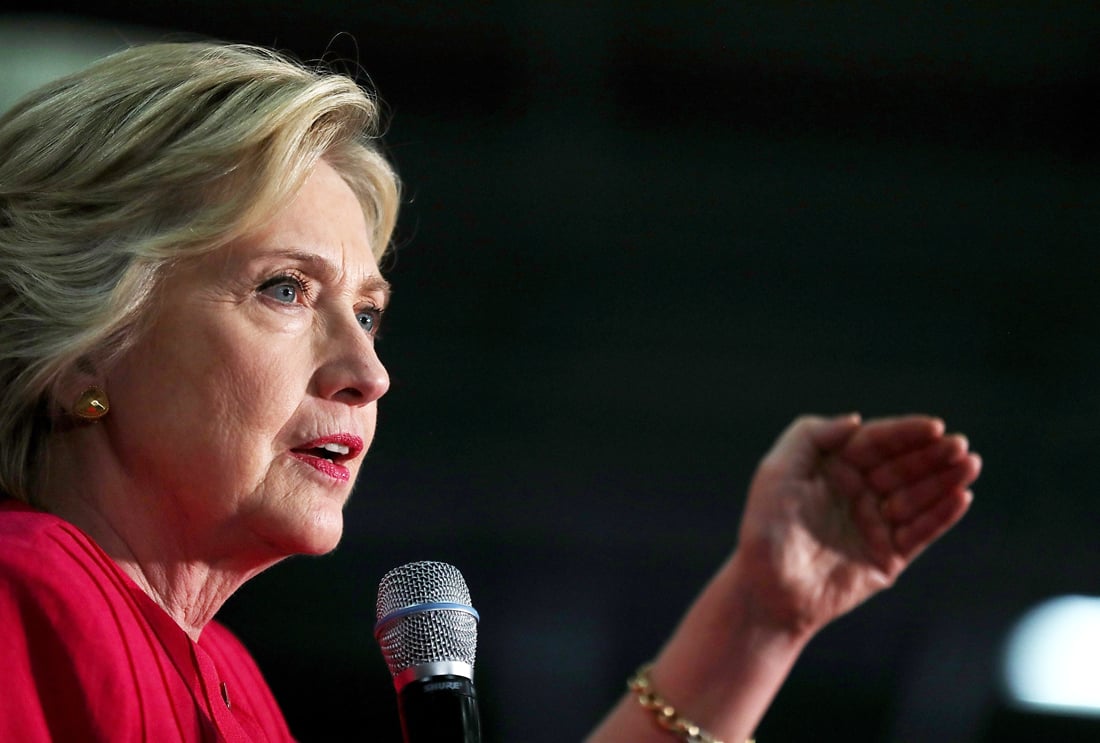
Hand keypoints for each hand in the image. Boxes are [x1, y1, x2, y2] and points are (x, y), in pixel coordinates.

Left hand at [734, 414, 980, 634]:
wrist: (767, 589)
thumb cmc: (767, 527)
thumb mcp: (777, 470)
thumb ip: (811, 435)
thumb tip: (857, 421)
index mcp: (834, 468)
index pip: (877, 443)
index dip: (906, 433)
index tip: (934, 426)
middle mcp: (858, 492)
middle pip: (903, 467)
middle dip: (933, 455)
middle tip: (960, 446)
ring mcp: (875, 524)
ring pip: (918, 497)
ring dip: (945, 481)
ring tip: (969, 465)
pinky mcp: (888, 556)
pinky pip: (921, 531)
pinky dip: (941, 515)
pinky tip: (960, 497)